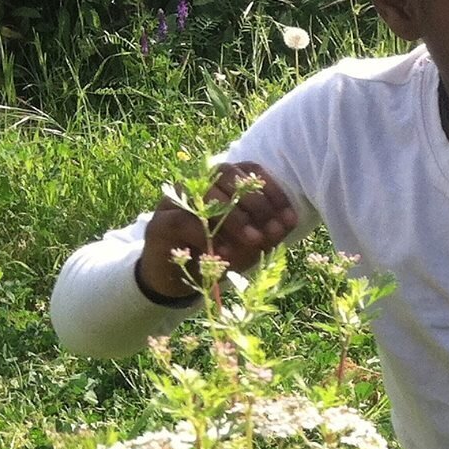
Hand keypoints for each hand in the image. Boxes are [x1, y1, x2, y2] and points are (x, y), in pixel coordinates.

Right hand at [137, 161, 297, 300]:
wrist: (175, 278)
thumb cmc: (218, 254)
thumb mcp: (250, 246)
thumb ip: (268, 234)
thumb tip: (285, 224)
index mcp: (224, 183)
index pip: (250, 170)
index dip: (273, 190)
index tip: (289, 218)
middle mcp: (200, 184)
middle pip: (227, 174)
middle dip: (256, 203)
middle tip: (271, 231)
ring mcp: (177, 201)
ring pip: (206, 193)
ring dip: (235, 218)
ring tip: (253, 241)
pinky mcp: (160, 223)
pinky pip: (183, 220)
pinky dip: (206, 235)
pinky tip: (223, 251)